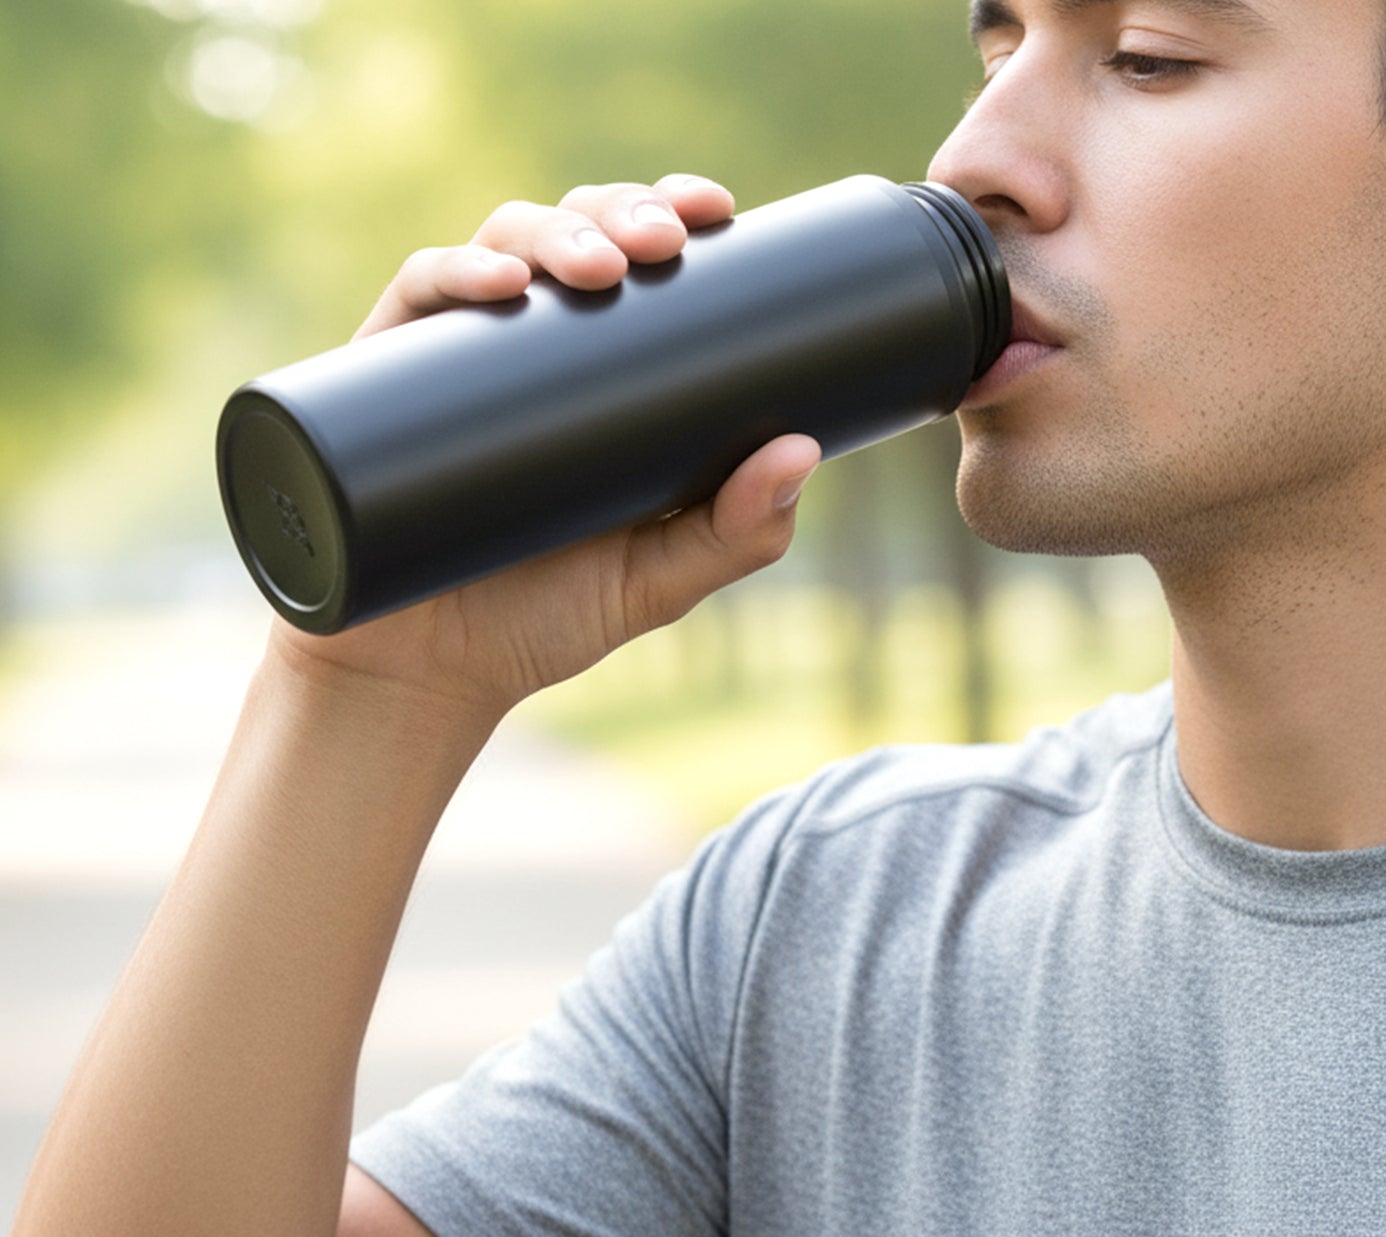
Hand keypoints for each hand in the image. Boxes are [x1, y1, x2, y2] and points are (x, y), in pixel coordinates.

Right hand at [271, 175, 820, 737]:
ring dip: (550, 231)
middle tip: (660, 242)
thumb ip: (735, 533)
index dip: (671, 213)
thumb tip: (803, 448)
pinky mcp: (382, 379)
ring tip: (596, 267)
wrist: (426, 678)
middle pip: (574, 235)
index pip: (636, 265)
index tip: (716, 208)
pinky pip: (413, 300)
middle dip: (621, 213)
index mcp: (599, 376)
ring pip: (498, 247)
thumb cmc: (544, 623)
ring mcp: (454, 359)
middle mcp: (527, 351)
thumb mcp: (658, 581)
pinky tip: (497, 286)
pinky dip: (451, 275)